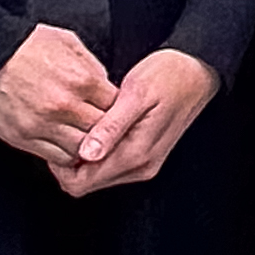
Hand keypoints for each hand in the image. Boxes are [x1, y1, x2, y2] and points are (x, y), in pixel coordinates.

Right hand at [0, 24, 115, 169]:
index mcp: (82, 80)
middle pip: (103, 131)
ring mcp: (44, 124)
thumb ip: (91, 65)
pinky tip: (66, 147)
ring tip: (86, 142)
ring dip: (87, 147)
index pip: (118, 107)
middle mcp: (66, 105)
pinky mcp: (24, 138)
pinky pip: (57, 158)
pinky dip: (66, 156)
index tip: (114, 112)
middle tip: (105, 132)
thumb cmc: (23, 45)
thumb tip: (106, 85)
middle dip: (106, 132)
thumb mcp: (66, 42)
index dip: (119, 111)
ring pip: (83, 150)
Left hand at [64, 46, 216, 194]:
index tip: (57, 138)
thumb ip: (111, 127)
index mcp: (136, 154)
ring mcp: (144, 164)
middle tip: (66, 128)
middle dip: (69, 161)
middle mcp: (141, 166)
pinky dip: (95, 152)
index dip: (60, 166)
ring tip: (82, 124)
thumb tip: (86, 154)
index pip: (81, 183)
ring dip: (82, 156)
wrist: (197, 72)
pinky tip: (97, 127)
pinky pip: (109, 166)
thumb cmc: (169, 75)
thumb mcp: (136, 94)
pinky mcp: (145, 157)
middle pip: (86, 183)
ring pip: (95, 176)